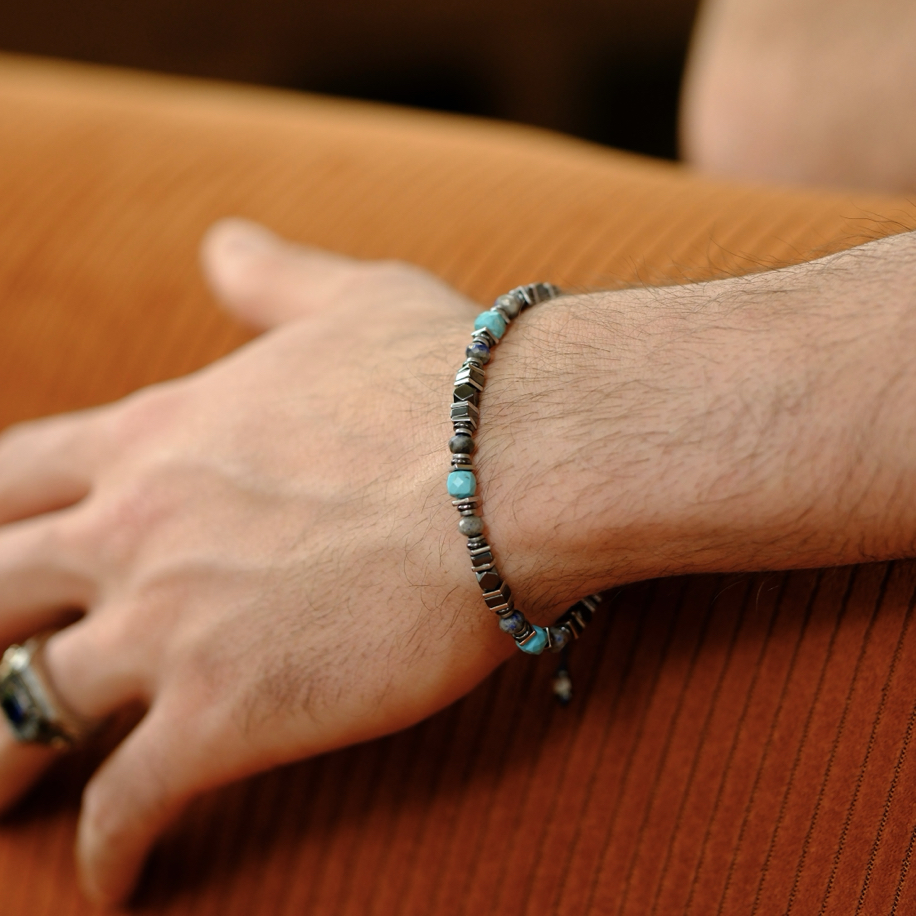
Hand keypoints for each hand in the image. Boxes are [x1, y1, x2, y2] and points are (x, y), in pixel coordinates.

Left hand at [0, 220, 521, 903]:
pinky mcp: (229, 713)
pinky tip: (120, 878)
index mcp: (156, 438)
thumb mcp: (345, 299)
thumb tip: (225, 241)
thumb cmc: (445, 377)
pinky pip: (129, 802)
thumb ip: (271, 275)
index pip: (8, 481)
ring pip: (14, 711)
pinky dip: (113, 852)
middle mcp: (136, 532)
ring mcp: (170, 627)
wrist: (516, 460)